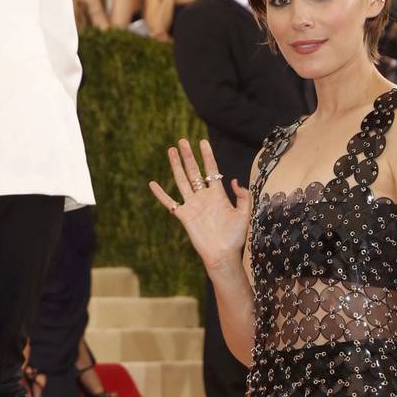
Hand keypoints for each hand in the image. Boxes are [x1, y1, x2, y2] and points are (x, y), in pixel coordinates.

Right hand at [149, 139, 249, 275]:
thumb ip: (242, 196)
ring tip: (171, 150)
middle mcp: (203, 197)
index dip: (207, 156)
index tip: (203, 142)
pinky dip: (160, 194)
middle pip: (194, 171)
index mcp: (218, 195)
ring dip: (176, 166)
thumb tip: (234, 180)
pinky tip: (152, 184)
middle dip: (188, 156)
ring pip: (182, 181)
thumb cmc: (235, 237)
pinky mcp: (184, 216)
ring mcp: (192, 205)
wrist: (223, 255)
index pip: (211, 170)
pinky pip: (169, 202)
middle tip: (182, 141)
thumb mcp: (244, 214)